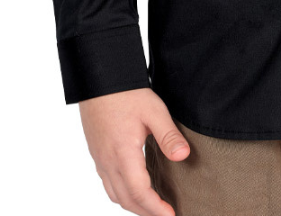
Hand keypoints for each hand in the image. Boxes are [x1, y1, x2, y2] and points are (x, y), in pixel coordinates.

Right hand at [79, 86, 189, 215]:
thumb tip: (183, 156)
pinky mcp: (97, 154)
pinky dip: (123, 194)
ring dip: (134, 205)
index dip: (155, 208)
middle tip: (165, 215)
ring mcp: (100, 159)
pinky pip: (108, 184)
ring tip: (152, 207)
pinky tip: (134, 188)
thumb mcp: (154, 111)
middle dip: (146, 212)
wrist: (100, 79)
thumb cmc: (127, 93)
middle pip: (126, 199)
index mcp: (123, 154)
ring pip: (115, 194)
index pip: (139, 192)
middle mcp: (108, 162)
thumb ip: (168, 136)